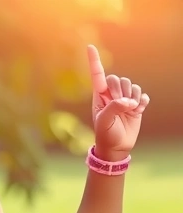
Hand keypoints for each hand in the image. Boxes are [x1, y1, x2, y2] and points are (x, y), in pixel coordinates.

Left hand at [87, 45, 149, 159]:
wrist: (117, 147)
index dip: (94, 61)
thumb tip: (127, 100)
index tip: (89, 46)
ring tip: (128, 111)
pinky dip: (142, 102)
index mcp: (99, 96)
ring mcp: (124, 98)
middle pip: (119, 79)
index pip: (97, 75)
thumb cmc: (105, 135)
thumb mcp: (105, 122)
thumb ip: (114, 108)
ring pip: (132, 85)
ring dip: (132, 97)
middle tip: (119, 106)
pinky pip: (143, 94)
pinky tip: (137, 111)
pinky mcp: (136, 103)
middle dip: (120, 91)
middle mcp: (111, 95)